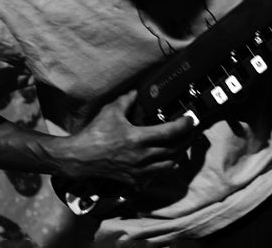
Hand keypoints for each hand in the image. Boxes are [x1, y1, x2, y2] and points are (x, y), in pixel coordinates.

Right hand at [50, 90, 193, 187]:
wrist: (80, 158)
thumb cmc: (95, 133)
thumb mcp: (111, 111)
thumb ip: (126, 100)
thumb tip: (136, 92)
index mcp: (138, 138)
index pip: (170, 133)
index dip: (184, 125)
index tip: (190, 119)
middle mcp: (142, 156)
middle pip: (174, 150)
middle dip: (186, 140)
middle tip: (190, 132)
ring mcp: (138, 170)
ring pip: (168, 166)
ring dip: (177, 156)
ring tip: (180, 146)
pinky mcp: (133, 179)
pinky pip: (155, 176)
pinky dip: (162, 168)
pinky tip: (162, 160)